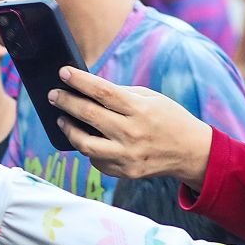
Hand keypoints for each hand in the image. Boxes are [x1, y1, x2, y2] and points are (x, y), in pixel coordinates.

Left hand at [48, 67, 213, 185]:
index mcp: (140, 109)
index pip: (102, 92)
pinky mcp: (125, 172)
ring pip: (85, 145)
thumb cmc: (169, 119)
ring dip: (69, 130)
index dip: (79, 81)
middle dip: (66, 102)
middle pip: (89, 115)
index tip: (63, 72)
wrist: (191, 152)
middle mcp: (132, 133)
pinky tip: (85, 138)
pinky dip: (88, 148)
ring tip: (61, 120)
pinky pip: (97, 160)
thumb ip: (121, 95)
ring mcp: (127, 155)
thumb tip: (87, 90)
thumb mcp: (151, 99)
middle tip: (53, 95)